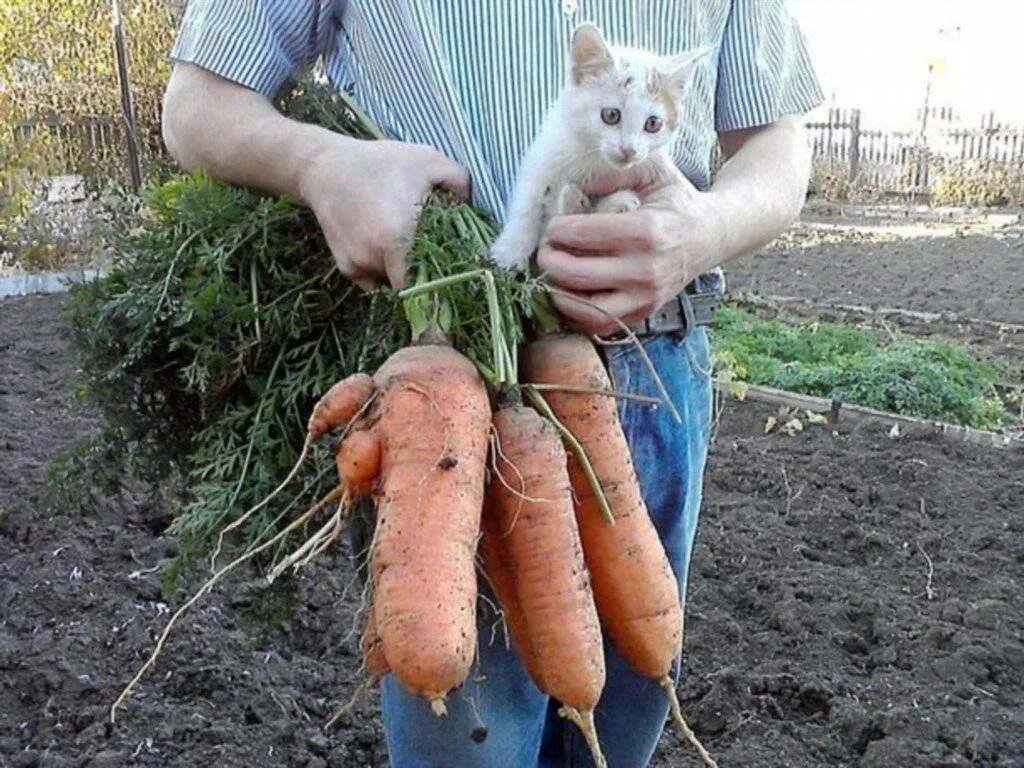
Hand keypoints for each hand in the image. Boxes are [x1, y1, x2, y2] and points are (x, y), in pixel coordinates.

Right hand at [299, 136, 469, 288]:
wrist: (323, 167)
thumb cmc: (379, 162)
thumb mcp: (426, 160)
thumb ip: (458, 182)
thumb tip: (474, 208)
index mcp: (398, 238)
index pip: (428, 284)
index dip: (443, 285)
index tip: (454, 277)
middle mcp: (375, 258)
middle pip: (413, 285)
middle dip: (426, 275)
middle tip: (433, 254)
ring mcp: (359, 266)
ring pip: (394, 283)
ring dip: (403, 269)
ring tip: (404, 240)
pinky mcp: (346, 268)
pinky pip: (374, 280)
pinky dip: (383, 269)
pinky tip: (383, 242)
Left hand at [537, 176, 722, 334]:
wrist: (711, 236)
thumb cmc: (677, 202)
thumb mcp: (653, 172)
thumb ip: (612, 174)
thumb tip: (570, 187)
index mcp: (645, 231)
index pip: (582, 234)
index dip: (556, 229)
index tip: (552, 225)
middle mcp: (645, 269)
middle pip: (576, 274)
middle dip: (549, 260)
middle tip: (545, 250)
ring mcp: (645, 297)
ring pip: (584, 309)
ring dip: (558, 292)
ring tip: (553, 274)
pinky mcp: (643, 314)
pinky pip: (598, 325)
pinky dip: (576, 313)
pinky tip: (570, 293)